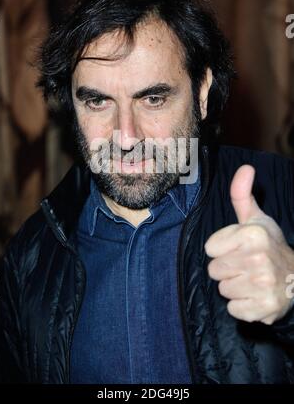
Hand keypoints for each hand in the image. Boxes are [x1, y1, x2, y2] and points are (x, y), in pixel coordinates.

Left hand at [205, 164, 293, 324]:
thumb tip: (245, 167)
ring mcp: (263, 285)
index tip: (239, 247)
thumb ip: (242, 194)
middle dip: (227, 268)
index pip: (210, 249)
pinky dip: (242, 305)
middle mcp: (259, 259)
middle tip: (245, 264)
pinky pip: (233, 309)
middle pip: (214, 270)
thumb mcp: (255, 218)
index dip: (222, 248)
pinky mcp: (264, 309)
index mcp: (253, 235)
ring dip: (234, 286)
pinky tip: (255, 295)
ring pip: (222, 290)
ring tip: (251, 278)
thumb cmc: (268, 244)